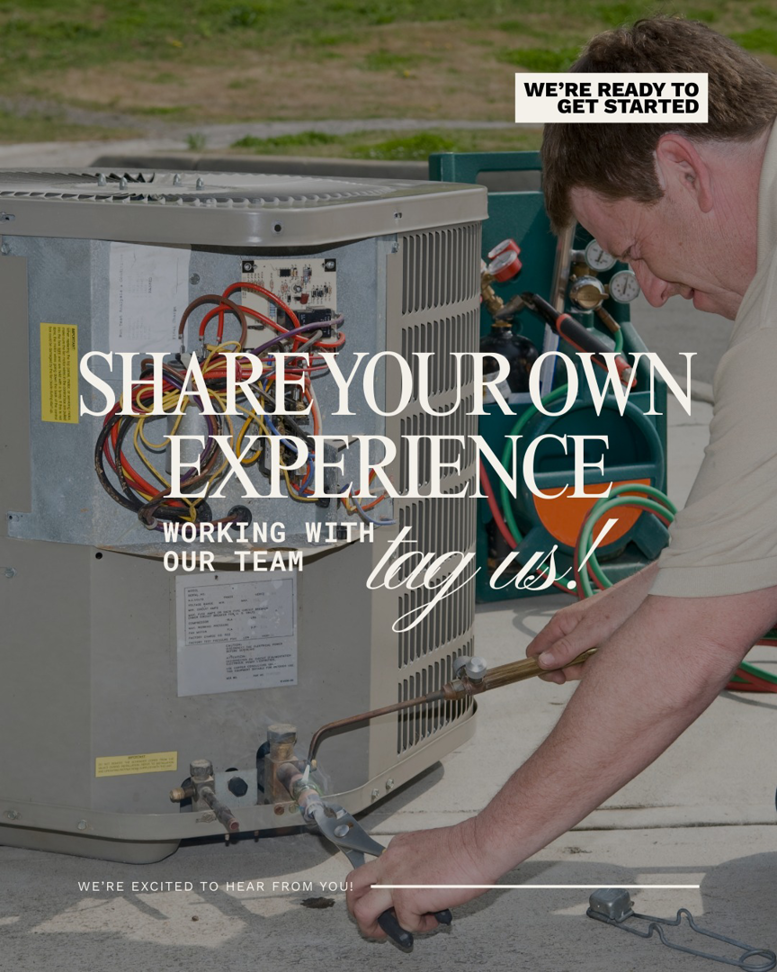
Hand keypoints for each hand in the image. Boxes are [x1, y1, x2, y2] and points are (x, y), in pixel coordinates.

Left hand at [346, 817, 494, 940]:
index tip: (388, 898)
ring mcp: (395, 881)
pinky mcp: (407, 899)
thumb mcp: (428, 850)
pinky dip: (419, 927)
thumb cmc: (465, 848)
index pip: (373, 870)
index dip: (379, 888)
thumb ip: (414, 867)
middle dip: (355, 907)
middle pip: (354, 885)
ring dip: (372, 927)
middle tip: (370, 919)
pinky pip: (406, 924)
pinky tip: (433, 918)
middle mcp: (391, 862)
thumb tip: (416, 889)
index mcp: (397, 848)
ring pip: (362, 910)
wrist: (478, 846)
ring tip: (389, 931)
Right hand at [526, 563, 658, 682]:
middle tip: (582, 671)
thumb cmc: (620, 609)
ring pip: (572, 661)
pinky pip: (587, 658)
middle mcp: (568, 629)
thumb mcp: (591, 632)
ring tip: (600, 659)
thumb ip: (566, 648)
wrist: (647, 599)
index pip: (535, 650)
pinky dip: (595, 663)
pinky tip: (606, 657)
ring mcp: (582, 635)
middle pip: (553, 659)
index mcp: (560, 624)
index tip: (558, 677)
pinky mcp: (595, 640)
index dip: (542, 667)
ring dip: (583, 667)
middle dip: (566, 670)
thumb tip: (541, 662)